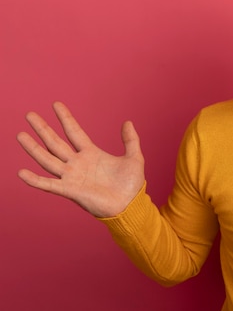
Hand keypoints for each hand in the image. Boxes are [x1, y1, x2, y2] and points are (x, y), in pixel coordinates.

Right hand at [17, 102, 144, 217]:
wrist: (130, 206)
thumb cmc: (131, 185)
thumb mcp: (134, 158)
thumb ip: (130, 140)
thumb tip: (127, 122)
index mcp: (92, 154)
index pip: (74, 132)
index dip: (66, 118)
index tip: (56, 104)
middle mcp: (78, 163)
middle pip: (56, 143)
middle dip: (42, 129)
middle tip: (29, 114)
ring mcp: (72, 177)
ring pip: (48, 160)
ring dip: (33, 148)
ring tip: (20, 135)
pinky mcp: (71, 191)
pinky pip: (49, 185)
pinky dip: (35, 180)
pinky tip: (22, 172)